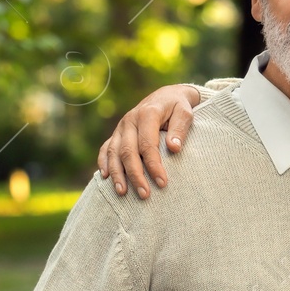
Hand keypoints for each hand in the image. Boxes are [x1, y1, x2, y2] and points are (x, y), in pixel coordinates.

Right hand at [96, 83, 200, 197]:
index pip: (148, 144)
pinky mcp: (117, 133)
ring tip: (122, 193)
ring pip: (114, 152)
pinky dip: (104, 162)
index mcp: (147, 114)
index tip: (162, 183)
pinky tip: (105, 177)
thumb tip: (174, 149)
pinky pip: (106, 148)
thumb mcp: (185, 113)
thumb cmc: (178, 107)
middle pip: (128, 151)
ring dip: (117, 173)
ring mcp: (121, 127)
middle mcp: (130, 120)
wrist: (167, 95)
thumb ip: (180, 129)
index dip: (153, 165)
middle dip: (135, 175)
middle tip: (144, 195)